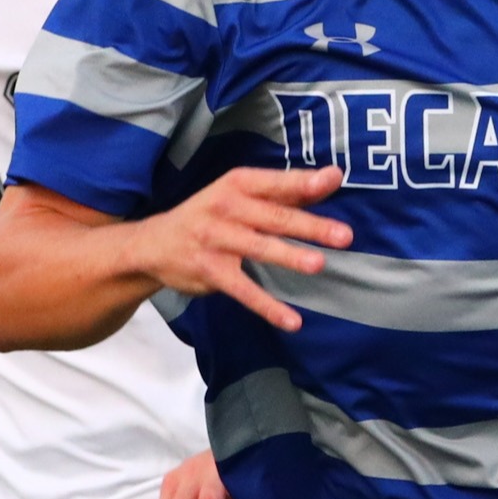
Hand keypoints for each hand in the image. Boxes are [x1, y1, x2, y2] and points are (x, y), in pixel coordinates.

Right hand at [130, 165, 353, 330]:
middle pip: (274, 217)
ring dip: (289, 256)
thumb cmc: (211, 215)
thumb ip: (288, 190)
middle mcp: (226, 207)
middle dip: (309, 226)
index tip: (332, 181)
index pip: (276, 183)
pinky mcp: (210, 272)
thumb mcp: (242, 195)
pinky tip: (292, 321)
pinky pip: (244, 290)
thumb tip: (333, 177)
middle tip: (344, 236)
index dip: (304, 183)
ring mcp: (216, 240)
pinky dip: (267, 306)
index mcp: (238, 184)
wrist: (154, 244)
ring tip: (318, 265)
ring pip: (259, 249)